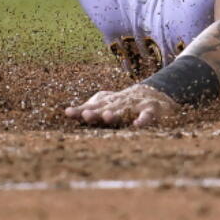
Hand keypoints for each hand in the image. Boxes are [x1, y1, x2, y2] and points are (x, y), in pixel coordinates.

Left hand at [64, 83, 178, 127]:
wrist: (153, 94)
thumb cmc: (124, 103)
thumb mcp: (106, 104)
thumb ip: (89, 109)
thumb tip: (66, 112)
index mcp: (107, 104)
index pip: (91, 108)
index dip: (80, 111)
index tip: (68, 113)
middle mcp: (119, 104)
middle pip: (106, 109)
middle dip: (96, 112)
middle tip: (86, 115)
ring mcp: (135, 106)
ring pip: (124, 111)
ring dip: (117, 114)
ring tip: (108, 117)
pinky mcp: (150, 109)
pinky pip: (146, 116)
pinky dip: (142, 120)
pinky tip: (137, 125)